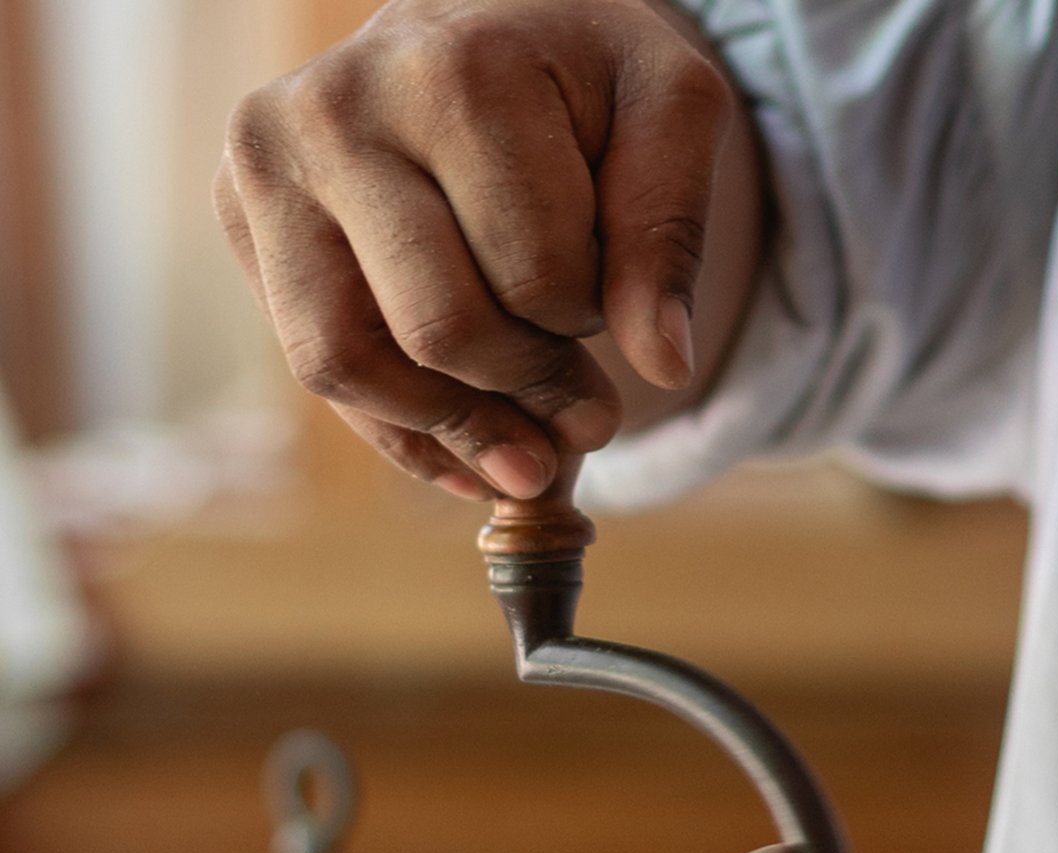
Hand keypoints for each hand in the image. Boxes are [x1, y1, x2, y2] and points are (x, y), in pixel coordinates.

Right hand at [215, 0, 746, 499]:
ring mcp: (267, 164)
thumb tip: (663, 364)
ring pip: (351, 367)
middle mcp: (333, 109)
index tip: (608, 293)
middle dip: (531, 389)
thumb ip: (672, 233)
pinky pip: (320, 373)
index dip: (591, 318)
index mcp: (450, 73)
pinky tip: (474, 458)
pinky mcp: (240, 214)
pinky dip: (406, 437)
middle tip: (588, 408)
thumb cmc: (584, 72)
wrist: (485, 20)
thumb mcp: (670, 112)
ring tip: (533, 452)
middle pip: (443, 332)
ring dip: (458, 430)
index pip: (537, 280)